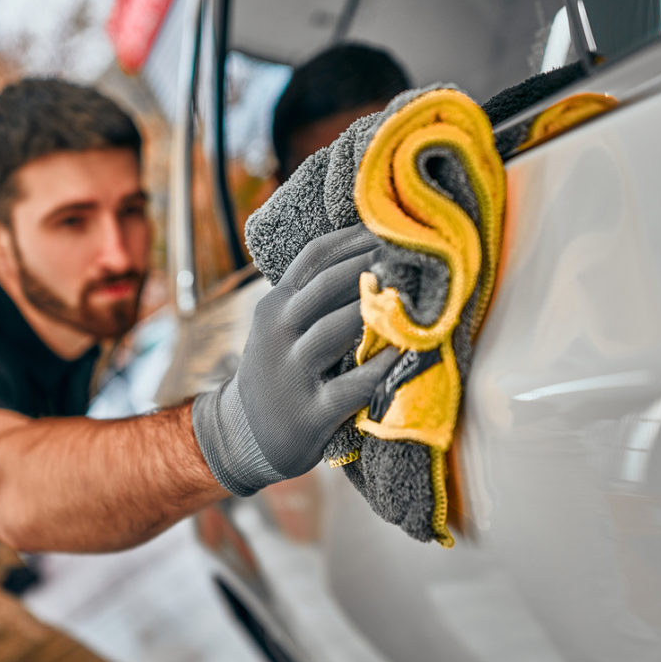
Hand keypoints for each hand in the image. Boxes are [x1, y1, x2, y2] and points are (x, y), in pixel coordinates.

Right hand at [193, 224, 396, 494]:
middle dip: (372, 265)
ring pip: (336, 329)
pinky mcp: (311, 412)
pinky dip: (381, 368)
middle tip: (414, 254)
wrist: (245, 434)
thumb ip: (311, 296)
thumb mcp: (280, 327)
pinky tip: (407, 353)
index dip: (356, 238)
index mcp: (275, 306)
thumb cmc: (279, 371)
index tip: (393, 227)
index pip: (315, 257)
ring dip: (377, 310)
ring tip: (415, 295)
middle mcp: (278, 332)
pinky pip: (352, 386)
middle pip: (327, 285)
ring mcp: (292, 371)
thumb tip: (370, 255)